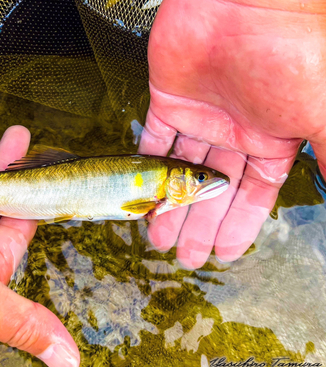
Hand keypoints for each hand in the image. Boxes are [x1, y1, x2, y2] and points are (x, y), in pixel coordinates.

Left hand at [139, 0, 325, 267]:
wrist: (244, 3)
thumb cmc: (290, 53)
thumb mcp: (319, 115)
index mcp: (272, 140)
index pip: (253, 194)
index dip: (238, 225)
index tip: (222, 254)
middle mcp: (235, 132)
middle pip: (213, 190)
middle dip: (198, 224)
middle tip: (184, 257)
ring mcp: (201, 116)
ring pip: (181, 171)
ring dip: (169, 203)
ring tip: (157, 237)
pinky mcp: (169, 99)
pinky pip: (154, 139)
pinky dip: (147, 166)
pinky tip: (142, 192)